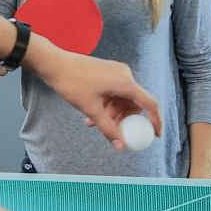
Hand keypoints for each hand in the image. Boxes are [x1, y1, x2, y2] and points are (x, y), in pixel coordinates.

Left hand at [28, 41, 162, 149]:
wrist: (55, 63)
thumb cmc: (72, 83)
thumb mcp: (91, 110)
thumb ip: (108, 129)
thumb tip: (120, 146)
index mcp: (125, 83)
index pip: (149, 104)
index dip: (155, 121)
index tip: (155, 135)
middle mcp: (125, 75)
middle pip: (134, 103)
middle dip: (124, 120)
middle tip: (113, 131)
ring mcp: (116, 72)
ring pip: (122, 99)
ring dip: (112, 114)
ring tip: (93, 124)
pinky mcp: (108, 71)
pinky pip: (114, 92)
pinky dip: (107, 105)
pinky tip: (91, 114)